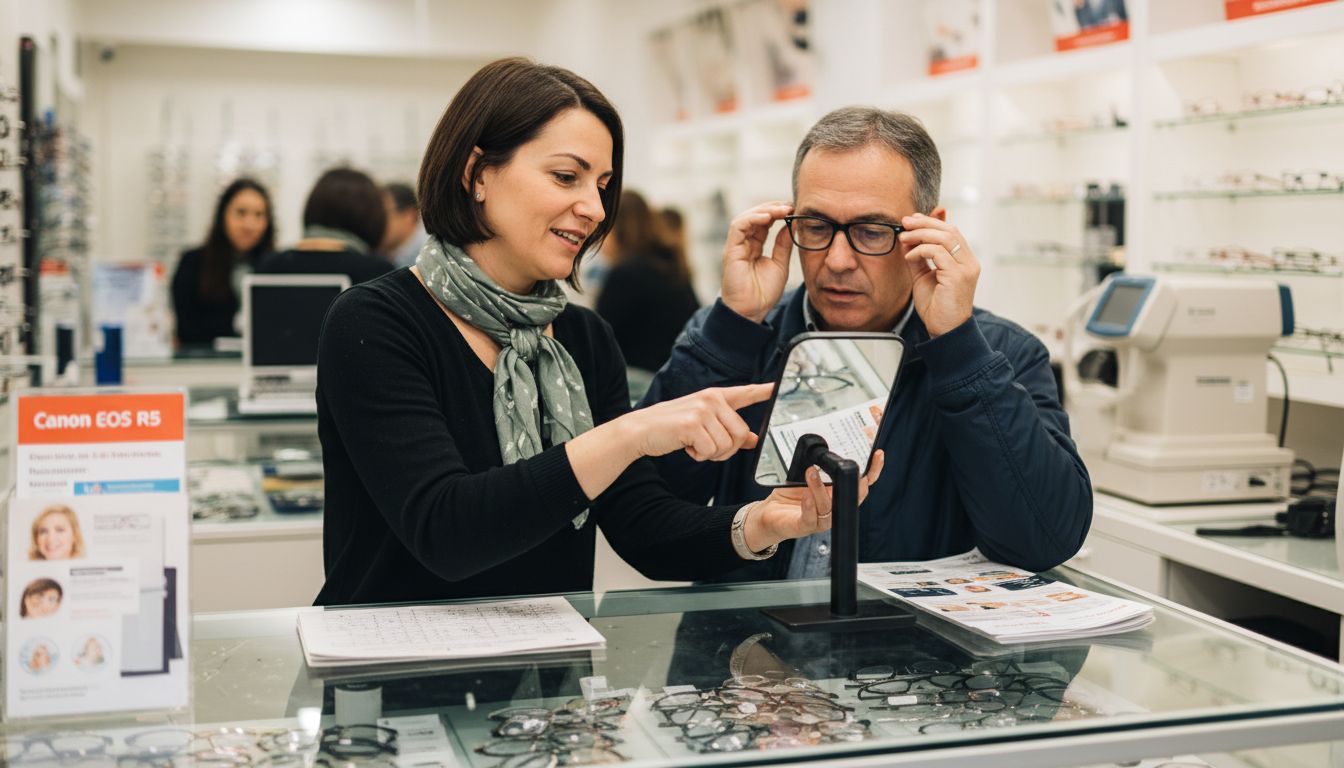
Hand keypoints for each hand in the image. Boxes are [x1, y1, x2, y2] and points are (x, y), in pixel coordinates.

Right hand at [620, 383, 773, 461]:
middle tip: (707, 447)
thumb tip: (754, 439)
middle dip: (727, 449)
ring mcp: (702, 410)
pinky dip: (699, 456)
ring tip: (694, 444)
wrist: (640, 430)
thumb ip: (729, 429)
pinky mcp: (692, 423)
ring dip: (711, 454)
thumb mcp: (703, 424)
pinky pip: (711, 451)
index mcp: (715, 396)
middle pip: (741, 434)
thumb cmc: (671, 428)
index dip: (766, 391)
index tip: (780, 387)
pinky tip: (687, 447)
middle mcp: (711, 399)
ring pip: (727, 446)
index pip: (747, 392)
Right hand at [721, 201, 794, 322]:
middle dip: (772, 207)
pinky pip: (738, 226)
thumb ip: (783, 244)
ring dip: (764, 210)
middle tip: (789, 204)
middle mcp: (743, 243)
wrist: (752, 311)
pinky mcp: (730, 250)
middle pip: (755, 216)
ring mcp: (736, 246)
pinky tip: (768, 217)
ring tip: (781, 209)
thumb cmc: (764, 292)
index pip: (764, 222)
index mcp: (754, 246)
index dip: (778, 212)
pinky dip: (752, 218)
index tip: (794, 209)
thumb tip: (792, 224)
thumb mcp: (780, 263)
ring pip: (746, 218)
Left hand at [745, 450, 884, 549]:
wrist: (769, 515)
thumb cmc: (790, 495)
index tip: (877, 454)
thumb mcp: (806, 474)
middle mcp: (833, 509)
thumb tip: (825, 443)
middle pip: (853, 498)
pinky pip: (811, 519)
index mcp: (837, 495)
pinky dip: (810, 506)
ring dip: (821, 489)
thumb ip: (818, 464)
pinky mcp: (803, 527)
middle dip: (855, 483)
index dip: (873, 470)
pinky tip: (806, 496)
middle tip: (847, 466)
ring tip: (811, 472)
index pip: (862, 484)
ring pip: (829, 508)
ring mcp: (820, 520)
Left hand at [900, 213, 980, 336]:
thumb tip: (907, 237)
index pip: (951, 231)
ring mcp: (966, 268)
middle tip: (905, 222)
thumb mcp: (923, 275)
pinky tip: (909, 257)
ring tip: (903, 237)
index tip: (911, 220)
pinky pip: (938, 253)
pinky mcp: (958, 276)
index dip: (931, 222)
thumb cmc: (935, 306)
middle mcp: (969, 262)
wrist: (944, 330)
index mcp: (964, 260)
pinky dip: (920, 250)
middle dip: (925, 223)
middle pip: (949, 230)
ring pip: (945, 238)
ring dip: (920, 234)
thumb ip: (918, 256)